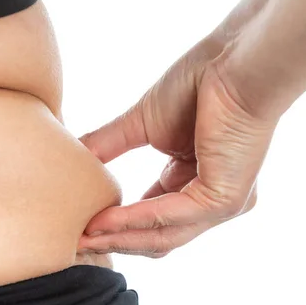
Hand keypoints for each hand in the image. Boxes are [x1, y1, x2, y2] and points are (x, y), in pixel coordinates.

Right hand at [78, 36, 278, 256]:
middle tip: (76, 244)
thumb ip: (108, 145)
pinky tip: (103, 222)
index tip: (81, 228)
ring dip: (119, 239)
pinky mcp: (223, 199)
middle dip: (114, 242)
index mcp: (193, 181)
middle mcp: (209, 198)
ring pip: (162, 235)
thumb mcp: (141, 124)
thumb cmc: (199, 84)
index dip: (116, 226)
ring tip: (83, 240)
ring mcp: (220, 204)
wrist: (233, 61)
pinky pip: (170, 216)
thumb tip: (72, 157)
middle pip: (156, 236)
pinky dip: (133, 220)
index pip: (152, 218)